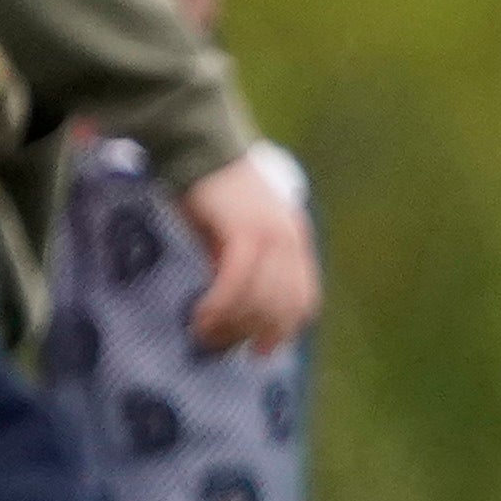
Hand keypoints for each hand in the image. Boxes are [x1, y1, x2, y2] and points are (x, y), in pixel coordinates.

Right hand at [175, 148, 318, 357]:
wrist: (198, 148)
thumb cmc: (210, 193)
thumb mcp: (236, 234)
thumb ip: (245, 266)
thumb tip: (234, 312)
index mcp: (295, 241)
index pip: (302, 299)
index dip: (283, 331)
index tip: (259, 353)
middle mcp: (291, 239)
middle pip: (282, 306)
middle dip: (252, 333)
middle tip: (220, 347)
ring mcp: (272, 234)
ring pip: (260, 298)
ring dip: (233, 324)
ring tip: (205, 335)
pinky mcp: (246, 230)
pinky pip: (237, 281)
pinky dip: (221, 304)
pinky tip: (202, 316)